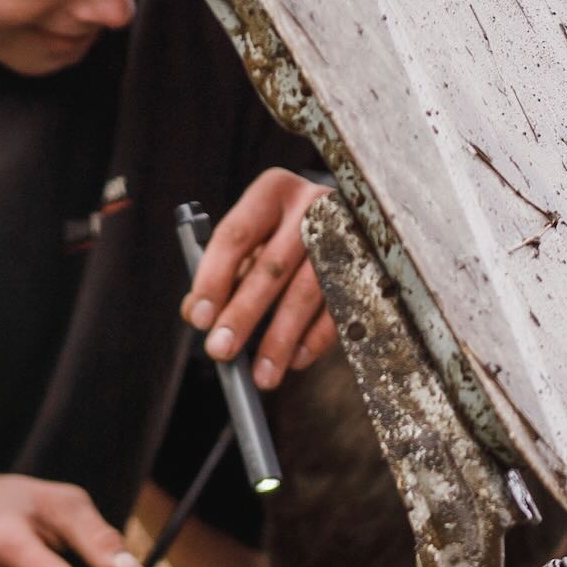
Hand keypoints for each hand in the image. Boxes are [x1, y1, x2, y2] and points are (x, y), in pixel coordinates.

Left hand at [181, 170, 337, 389]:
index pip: (235, 235)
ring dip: (281, 339)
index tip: (198, 318)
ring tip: (262, 374)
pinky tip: (296, 360)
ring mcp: (345, 233)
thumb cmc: (284, 230)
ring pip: (307, 292)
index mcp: (272, 191)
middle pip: (272, 266)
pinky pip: (340, 308)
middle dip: (243, 314)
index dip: (214, 279)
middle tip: (221, 350)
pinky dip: (316, 339)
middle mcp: (311, 206)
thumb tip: (196, 312)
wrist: (348, 213)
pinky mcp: (370, 263)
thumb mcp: (251, 238)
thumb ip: (223, 270)